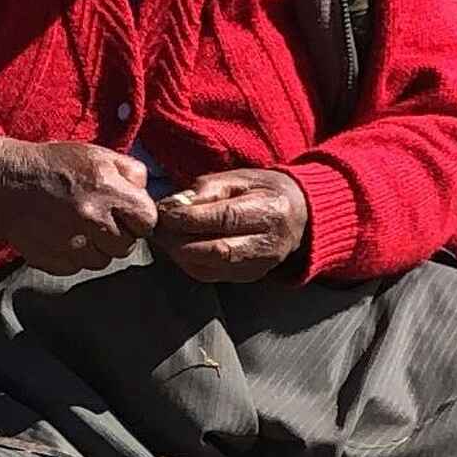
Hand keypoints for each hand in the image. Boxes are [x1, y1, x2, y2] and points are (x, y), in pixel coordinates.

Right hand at [0, 137, 156, 274]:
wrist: (6, 182)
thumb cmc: (54, 165)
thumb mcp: (96, 154)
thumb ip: (130, 171)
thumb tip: (145, 194)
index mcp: (106, 188)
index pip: (147, 220)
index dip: (139, 218)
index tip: (128, 213)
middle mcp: (91, 218)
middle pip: (127, 245)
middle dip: (119, 234)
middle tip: (101, 220)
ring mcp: (72, 243)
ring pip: (104, 261)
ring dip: (97, 248)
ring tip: (80, 228)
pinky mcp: (54, 260)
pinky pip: (78, 267)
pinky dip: (75, 256)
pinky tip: (64, 236)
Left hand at [151, 167, 310, 282]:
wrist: (299, 215)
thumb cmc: (264, 191)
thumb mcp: (239, 179)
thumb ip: (206, 190)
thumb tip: (173, 205)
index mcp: (270, 211)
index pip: (224, 218)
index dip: (189, 218)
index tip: (163, 212)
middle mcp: (268, 243)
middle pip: (216, 249)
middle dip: (179, 240)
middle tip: (157, 229)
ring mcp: (260, 265)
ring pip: (210, 267)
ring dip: (179, 254)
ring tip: (164, 238)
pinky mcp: (250, 276)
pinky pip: (211, 275)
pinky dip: (188, 263)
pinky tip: (178, 249)